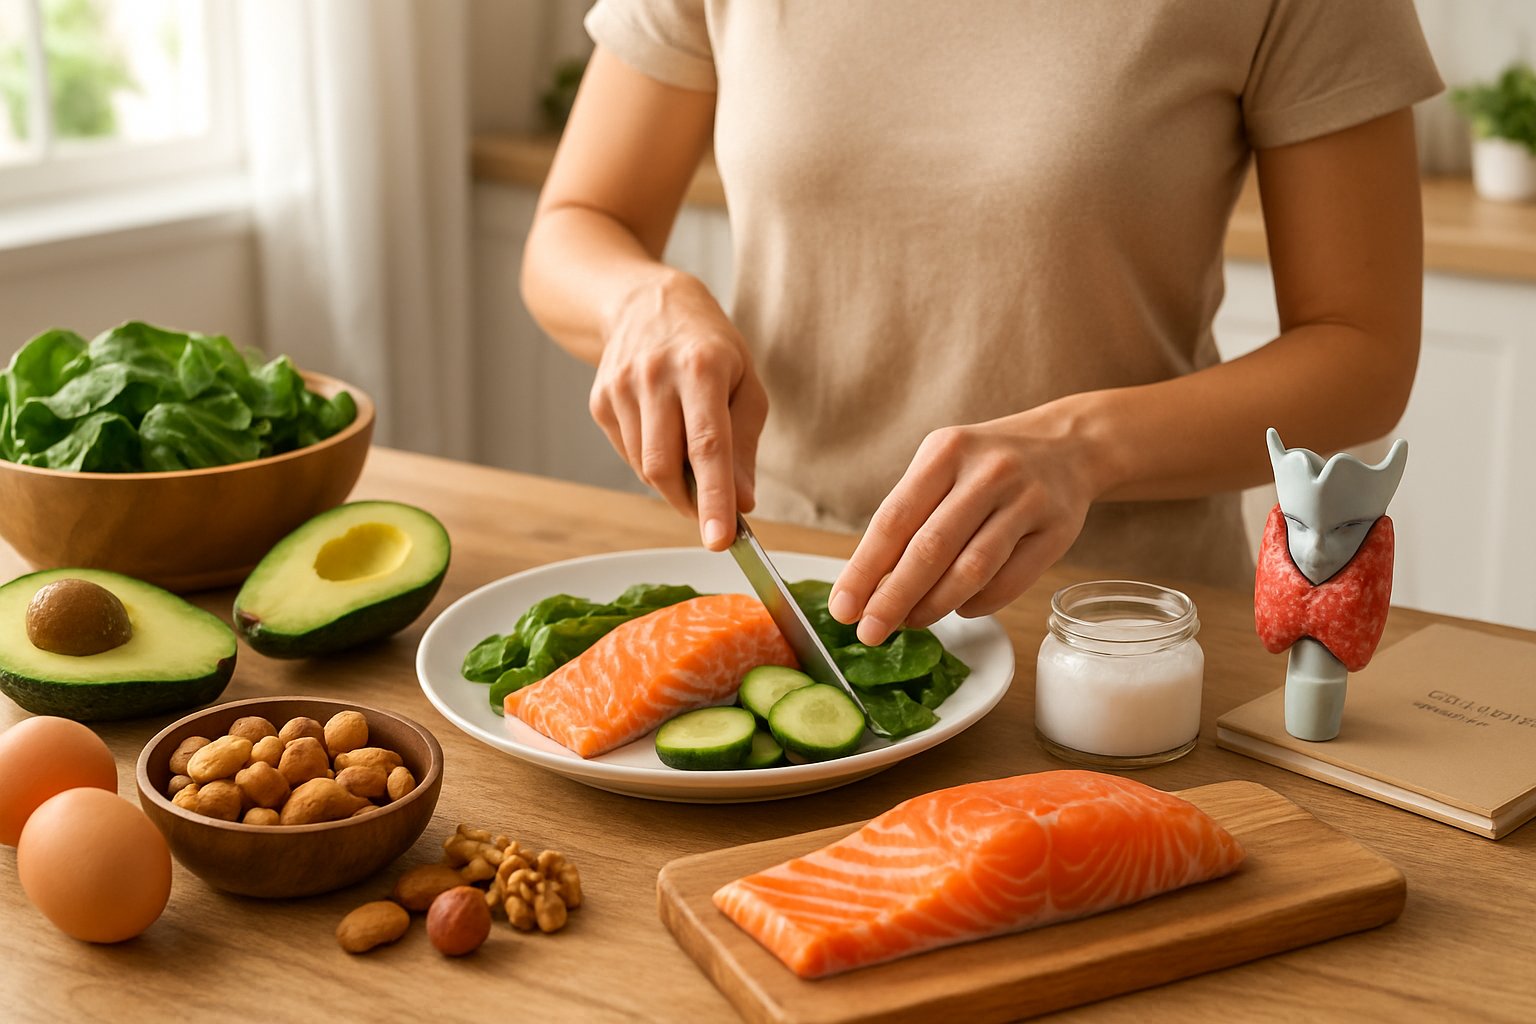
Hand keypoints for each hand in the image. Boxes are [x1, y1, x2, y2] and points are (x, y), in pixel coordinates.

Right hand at [590, 271, 768, 549]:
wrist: (644, 301)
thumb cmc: (709, 346)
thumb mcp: (745, 381)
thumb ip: (745, 443)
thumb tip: (743, 501)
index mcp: (701, 367)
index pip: (707, 446)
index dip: (714, 498)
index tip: (720, 539)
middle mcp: (655, 376)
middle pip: (666, 466)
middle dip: (691, 503)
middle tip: (713, 516)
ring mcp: (620, 388)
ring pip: (645, 467)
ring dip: (673, 483)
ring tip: (692, 461)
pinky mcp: (599, 401)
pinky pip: (628, 454)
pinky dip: (651, 462)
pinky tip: (664, 435)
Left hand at [828, 411, 1101, 644]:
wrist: (1068, 447)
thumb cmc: (986, 466)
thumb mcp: (943, 467)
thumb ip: (908, 517)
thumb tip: (867, 585)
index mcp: (946, 451)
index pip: (894, 519)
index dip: (864, 569)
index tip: (842, 608)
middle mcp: (988, 472)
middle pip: (930, 548)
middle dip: (893, 598)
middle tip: (870, 632)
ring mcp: (1027, 500)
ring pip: (972, 570)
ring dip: (934, 606)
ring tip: (910, 623)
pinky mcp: (1057, 530)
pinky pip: (1010, 583)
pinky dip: (977, 604)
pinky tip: (960, 607)